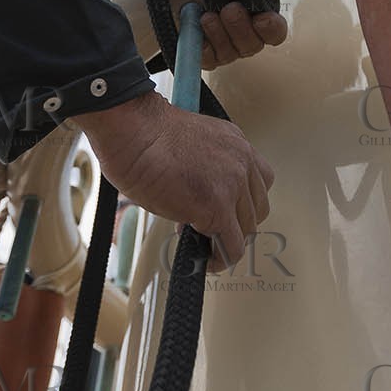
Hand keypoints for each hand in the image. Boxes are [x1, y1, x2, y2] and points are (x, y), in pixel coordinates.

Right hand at [77, 90, 273, 272]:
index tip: (221, 212)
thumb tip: (199, 204)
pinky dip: (219, 260)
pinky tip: (203, 260)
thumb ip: (205, 170)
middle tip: (207, 228)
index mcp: (235, 143)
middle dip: (233, 223)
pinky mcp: (217, 207)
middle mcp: (242, 161)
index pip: (258, 183)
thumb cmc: (143, 134)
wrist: (131, 131)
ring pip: (246, 230)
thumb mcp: (189, 145)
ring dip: (224, 240)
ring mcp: (233, 184)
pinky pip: (231, 248)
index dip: (238, 204)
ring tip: (200, 241)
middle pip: (256, 209)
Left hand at [199, 3, 287, 71]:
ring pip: (229, 52)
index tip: (262, 18)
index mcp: (260, 20)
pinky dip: (202, 46)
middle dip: (239, 26)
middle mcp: (246, 40)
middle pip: (251, 44)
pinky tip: (196, 32)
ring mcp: (228, 51)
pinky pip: (207, 59)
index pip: (275, 31)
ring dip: (218, 33)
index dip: (271, 28)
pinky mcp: (208, 58)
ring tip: (207, 17)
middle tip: (229, 10)